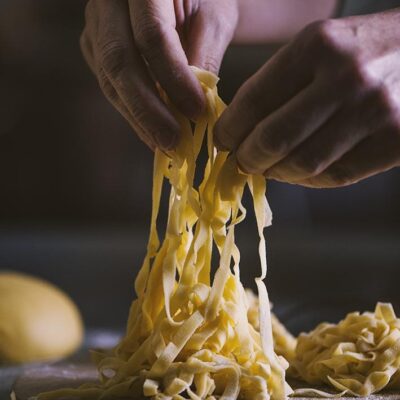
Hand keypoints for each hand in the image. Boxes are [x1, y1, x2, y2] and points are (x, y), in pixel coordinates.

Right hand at [81, 0, 237, 150]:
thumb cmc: (201, 0)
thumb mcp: (213, 19)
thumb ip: (204, 57)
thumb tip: (194, 109)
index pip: (151, 35)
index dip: (174, 78)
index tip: (197, 112)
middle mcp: (108, 1)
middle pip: (119, 60)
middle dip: (148, 109)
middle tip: (173, 142)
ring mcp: (95, 25)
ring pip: (110, 79)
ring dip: (139, 118)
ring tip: (165, 146)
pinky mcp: (94, 47)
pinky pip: (110, 86)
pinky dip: (133, 113)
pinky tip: (152, 132)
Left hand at [215, 9, 399, 187]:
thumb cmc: (366, 49)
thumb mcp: (321, 46)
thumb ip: (280, 83)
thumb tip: (240, 128)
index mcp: (317, 46)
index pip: (253, 100)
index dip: (229, 129)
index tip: (221, 141)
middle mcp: (346, 78)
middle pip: (273, 139)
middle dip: (247, 158)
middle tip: (241, 161)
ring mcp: (374, 112)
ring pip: (302, 164)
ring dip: (276, 173)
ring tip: (268, 168)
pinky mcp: (396, 141)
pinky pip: (335, 176)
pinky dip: (308, 180)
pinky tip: (299, 172)